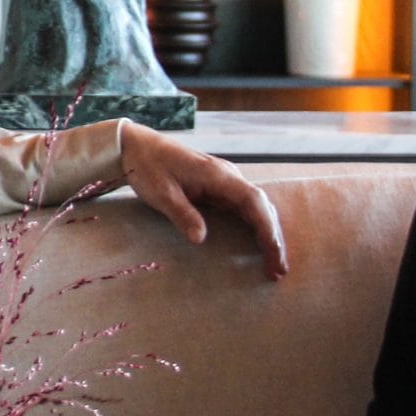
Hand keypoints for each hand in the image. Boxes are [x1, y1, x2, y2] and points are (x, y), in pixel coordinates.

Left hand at [118, 124, 288, 279]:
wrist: (136, 146)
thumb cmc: (147, 166)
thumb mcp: (160, 192)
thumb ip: (182, 214)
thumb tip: (201, 239)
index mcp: (217, 175)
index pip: (253, 201)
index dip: (266, 228)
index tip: (273, 251)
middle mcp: (227, 176)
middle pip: (261, 206)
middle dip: (273, 237)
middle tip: (278, 270)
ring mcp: (223, 182)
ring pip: (255, 208)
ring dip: (266, 234)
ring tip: (273, 264)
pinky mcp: (216, 188)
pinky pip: (242, 208)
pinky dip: (254, 227)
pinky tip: (257, 245)